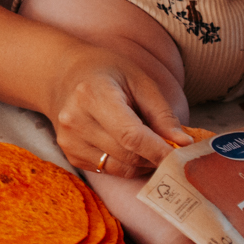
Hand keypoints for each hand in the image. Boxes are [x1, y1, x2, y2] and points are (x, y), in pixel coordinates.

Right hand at [40, 40, 192, 178]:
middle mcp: (75, 121)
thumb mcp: (138, 80)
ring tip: (149, 144)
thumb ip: (161, 113)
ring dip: (142, 163)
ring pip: (120, 168)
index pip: (131, 135)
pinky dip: (126, 164)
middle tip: (171, 147)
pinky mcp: (70, 154)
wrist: (61, 75)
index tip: (182, 155)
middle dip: (155, 156)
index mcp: (92, 96)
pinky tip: (127, 146)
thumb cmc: (105, 73)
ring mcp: (69, 141)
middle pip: (127, 155)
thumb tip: (182, 144)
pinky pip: (108, 170)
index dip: (159, 150)